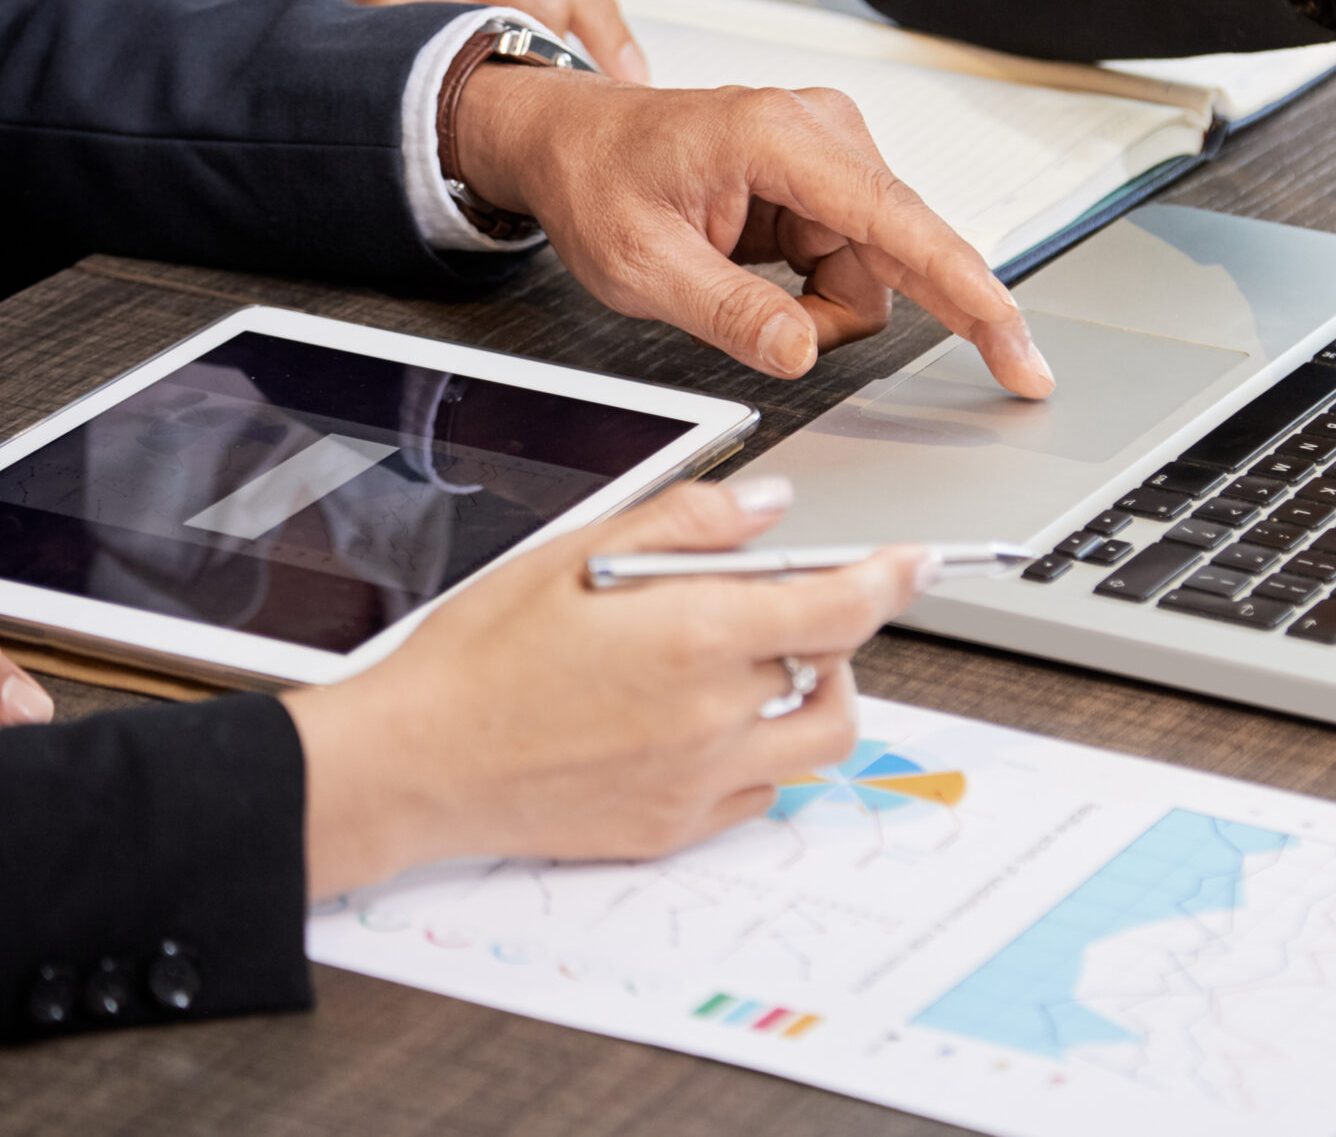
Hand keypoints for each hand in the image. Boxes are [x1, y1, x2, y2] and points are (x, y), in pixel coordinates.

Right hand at [286, 478, 932, 892]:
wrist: (418, 761)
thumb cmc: (482, 653)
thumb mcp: (580, 550)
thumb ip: (691, 523)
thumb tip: (772, 508)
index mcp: (694, 636)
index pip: (842, 606)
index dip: (893, 578)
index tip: (917, 561)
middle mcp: (713, 716)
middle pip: (833, 666)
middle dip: (829, 625)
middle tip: (786, 602)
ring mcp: (700, 781)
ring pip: (816, 739)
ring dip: (814, 694)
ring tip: (761, 665)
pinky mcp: (675, 828)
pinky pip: (761, 791)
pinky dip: (761, 750)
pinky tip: (709, 719)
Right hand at [333, 0, 649, 83]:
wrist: (289, 67)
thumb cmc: (376, 38)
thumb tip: (604, 50)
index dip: (605, 26)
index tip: (630, 69)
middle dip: (581, 53)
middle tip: (597, 97)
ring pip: (516, 26)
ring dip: (541, 74)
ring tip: (547, 108)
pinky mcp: (382, 17)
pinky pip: (469, 59)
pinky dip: (495, 87)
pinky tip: (499, 110)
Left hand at [451, 68, 1054, 397]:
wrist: (569, 140)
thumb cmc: (597, 178)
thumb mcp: (642, 265)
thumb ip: (728, 312)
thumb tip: (800, 351)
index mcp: (779, 139)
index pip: (898, 224)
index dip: (968, 294)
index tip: (1018, 346)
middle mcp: (822, 133)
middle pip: (898, 254)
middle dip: (846, 314)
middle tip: (845, 349)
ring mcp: (830, 154)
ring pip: (876, 270)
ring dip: (820, 309)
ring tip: (734, 291)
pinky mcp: (827, 181)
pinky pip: (854, 263)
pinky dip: (813, 293)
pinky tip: (757, 278)